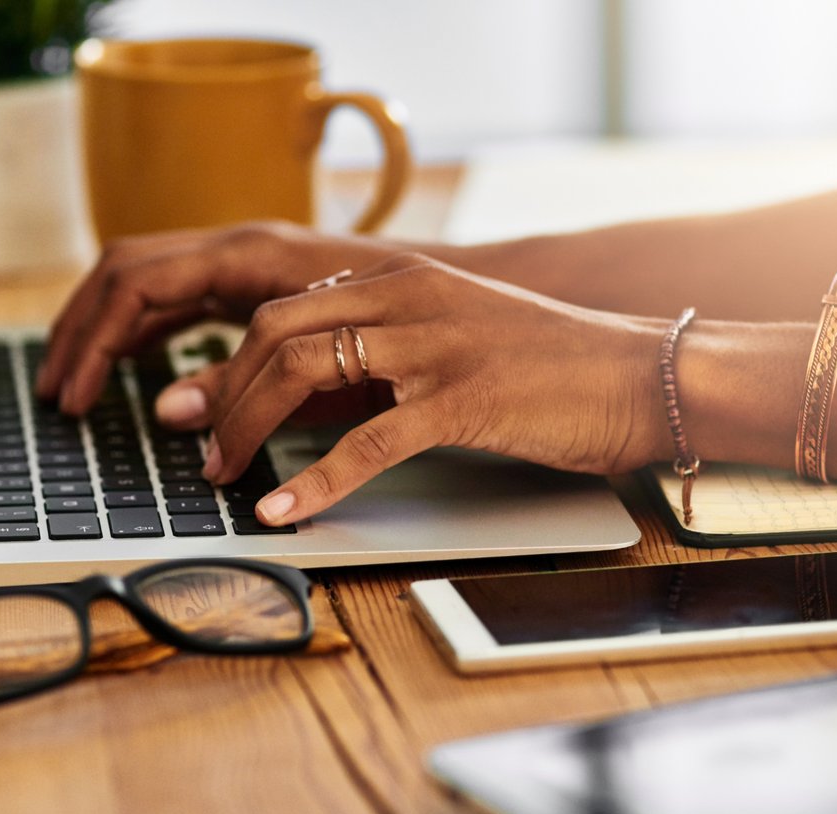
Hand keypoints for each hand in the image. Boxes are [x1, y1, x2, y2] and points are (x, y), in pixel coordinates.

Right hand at [35, 221, 413, 412]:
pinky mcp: (256, 281)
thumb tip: (168, 410)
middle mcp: (239, 246)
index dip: (94, 340)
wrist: (460, 292)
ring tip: (76, 384)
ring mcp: (245, 259)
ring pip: (146, 277)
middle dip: (81, 330)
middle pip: (126, 271)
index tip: (73, 394)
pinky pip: (178, 293)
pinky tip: (131, 365)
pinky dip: (143, 327)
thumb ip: (245, 383)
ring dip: (104, 328)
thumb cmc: (407, 320)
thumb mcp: (324, 365)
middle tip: (56, 392)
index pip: (136, 283)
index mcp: (249, 254)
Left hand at [171, 253, 674, 524]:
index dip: (227, 358)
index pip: (285, 306)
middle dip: (220, 392)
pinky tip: (283, 512)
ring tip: (223, 474)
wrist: (643, 373)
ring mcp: (434, 346)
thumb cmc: (556, 364)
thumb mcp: (460, 333)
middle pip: (275, 332)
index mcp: (403, 279)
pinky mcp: (462, 400)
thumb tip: (327, 382)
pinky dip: (313, 482)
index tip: (195, 399)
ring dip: (248, 428)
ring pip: (305, 372)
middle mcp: (409, 298)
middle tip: (193, 441)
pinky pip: (366, 444)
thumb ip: (393, 344)